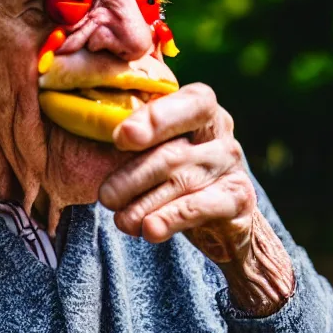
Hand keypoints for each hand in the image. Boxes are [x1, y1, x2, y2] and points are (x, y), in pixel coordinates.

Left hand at [99, 83, 294, 315]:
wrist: (220, 210)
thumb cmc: (175, 166)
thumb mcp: (156, 143)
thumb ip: (134, 133)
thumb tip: (94, 128)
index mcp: (199, 107)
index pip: (186, 103)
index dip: (155, 119)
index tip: (121, 137)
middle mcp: (220, 132)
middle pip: (173, 152)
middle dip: (133, 176)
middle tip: (105, 196)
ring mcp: (231, 164)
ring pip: (181, 182)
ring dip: (143, 204)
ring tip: (120, 220)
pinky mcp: (238, 197)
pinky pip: (200, 206)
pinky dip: (171, 218)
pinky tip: (150, 229)